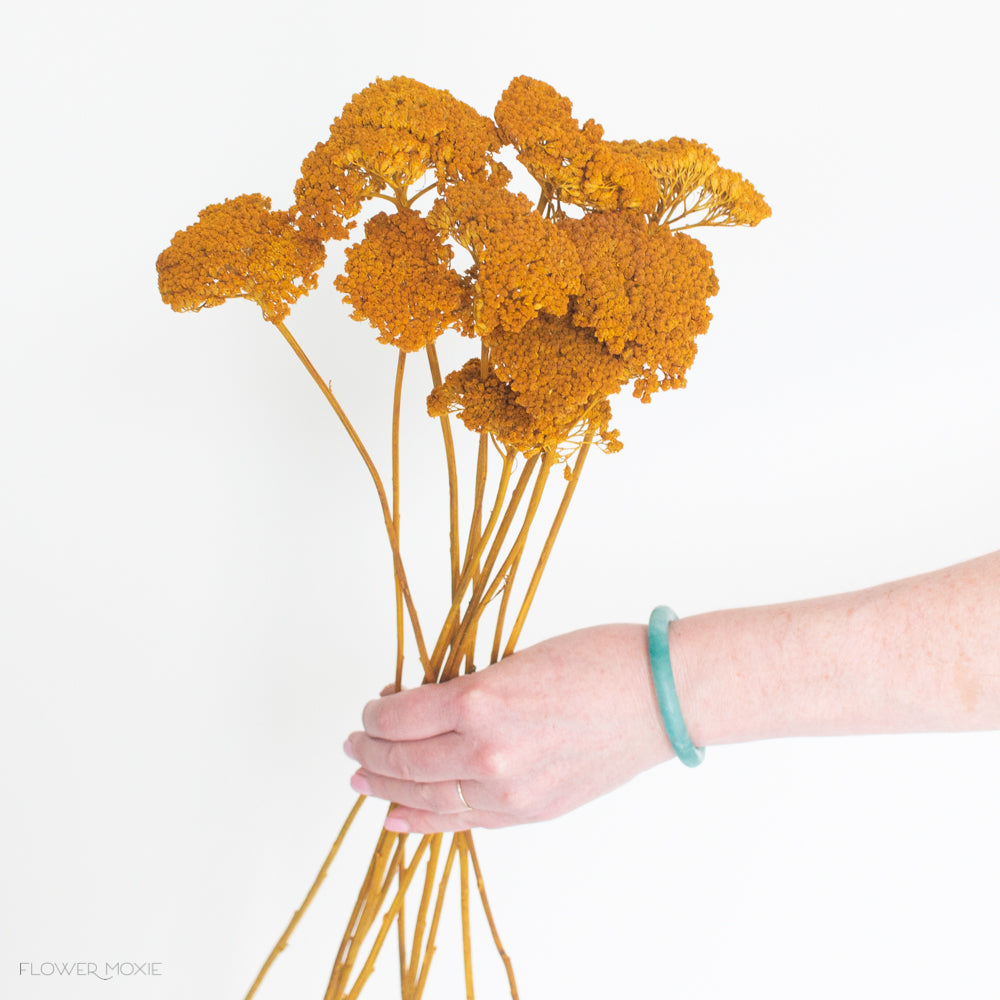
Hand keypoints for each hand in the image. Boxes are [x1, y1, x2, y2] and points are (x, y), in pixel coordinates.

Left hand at [343, 624, 673, 831]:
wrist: (658, 698)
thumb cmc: (596, 660)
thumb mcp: (516, 659)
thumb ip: (467, 689)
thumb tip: (419, 705)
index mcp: (480, 700)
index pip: (400, 718)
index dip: (375, 715)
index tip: (371, 709)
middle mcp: (487, 751)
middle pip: (405, 761)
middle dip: (371, 754)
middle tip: (355, 746)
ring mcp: (510, 789)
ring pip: (428, 798)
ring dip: (388, 790)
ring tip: (364, 782)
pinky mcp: (530, 810)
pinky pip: (465, 822)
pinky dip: (425, 822)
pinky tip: (399, 818)